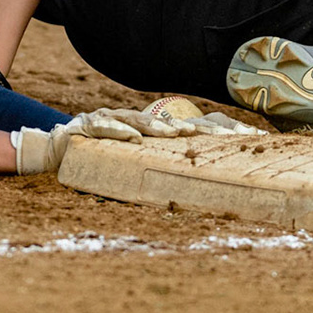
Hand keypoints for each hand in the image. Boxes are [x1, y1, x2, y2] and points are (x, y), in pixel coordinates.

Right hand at [11, 107, 261, 174]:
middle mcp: (139, 122)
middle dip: (204, 127)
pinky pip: (105, 126)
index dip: (222, 130)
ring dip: (160, 129)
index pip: (194, 128)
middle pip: (176, 122)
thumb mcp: (137, 168)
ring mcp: (115, 118)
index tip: (254, 136)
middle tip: (225, 133)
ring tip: (179, 133)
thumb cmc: (101, 159)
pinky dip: (118, 130)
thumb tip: (202, 194)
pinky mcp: (91, 124)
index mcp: (156, 132)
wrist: (57, 147)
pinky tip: (130, 136)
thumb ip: (162, 173)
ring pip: (142, 122)